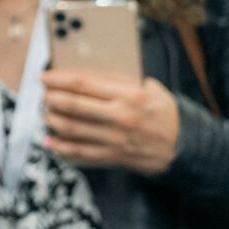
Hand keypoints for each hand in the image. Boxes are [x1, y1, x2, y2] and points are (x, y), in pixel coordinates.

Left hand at [42, 70, 179, 175]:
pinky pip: (81, 152)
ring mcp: (116, 138)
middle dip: (51, 98)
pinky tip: (51, 141)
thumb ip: (121, 80)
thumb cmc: (163, 113)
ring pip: (72, 128)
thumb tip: (86, 72)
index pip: (84, 84)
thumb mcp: (150, 88)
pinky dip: (62, 147)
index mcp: (129, 95)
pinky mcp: (114, 156)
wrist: (185, 147)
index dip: (59, 79)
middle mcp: (121, 116)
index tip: (44, 77)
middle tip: (43, 94)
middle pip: (73, 105)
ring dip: (53, 120)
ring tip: (47, 113)